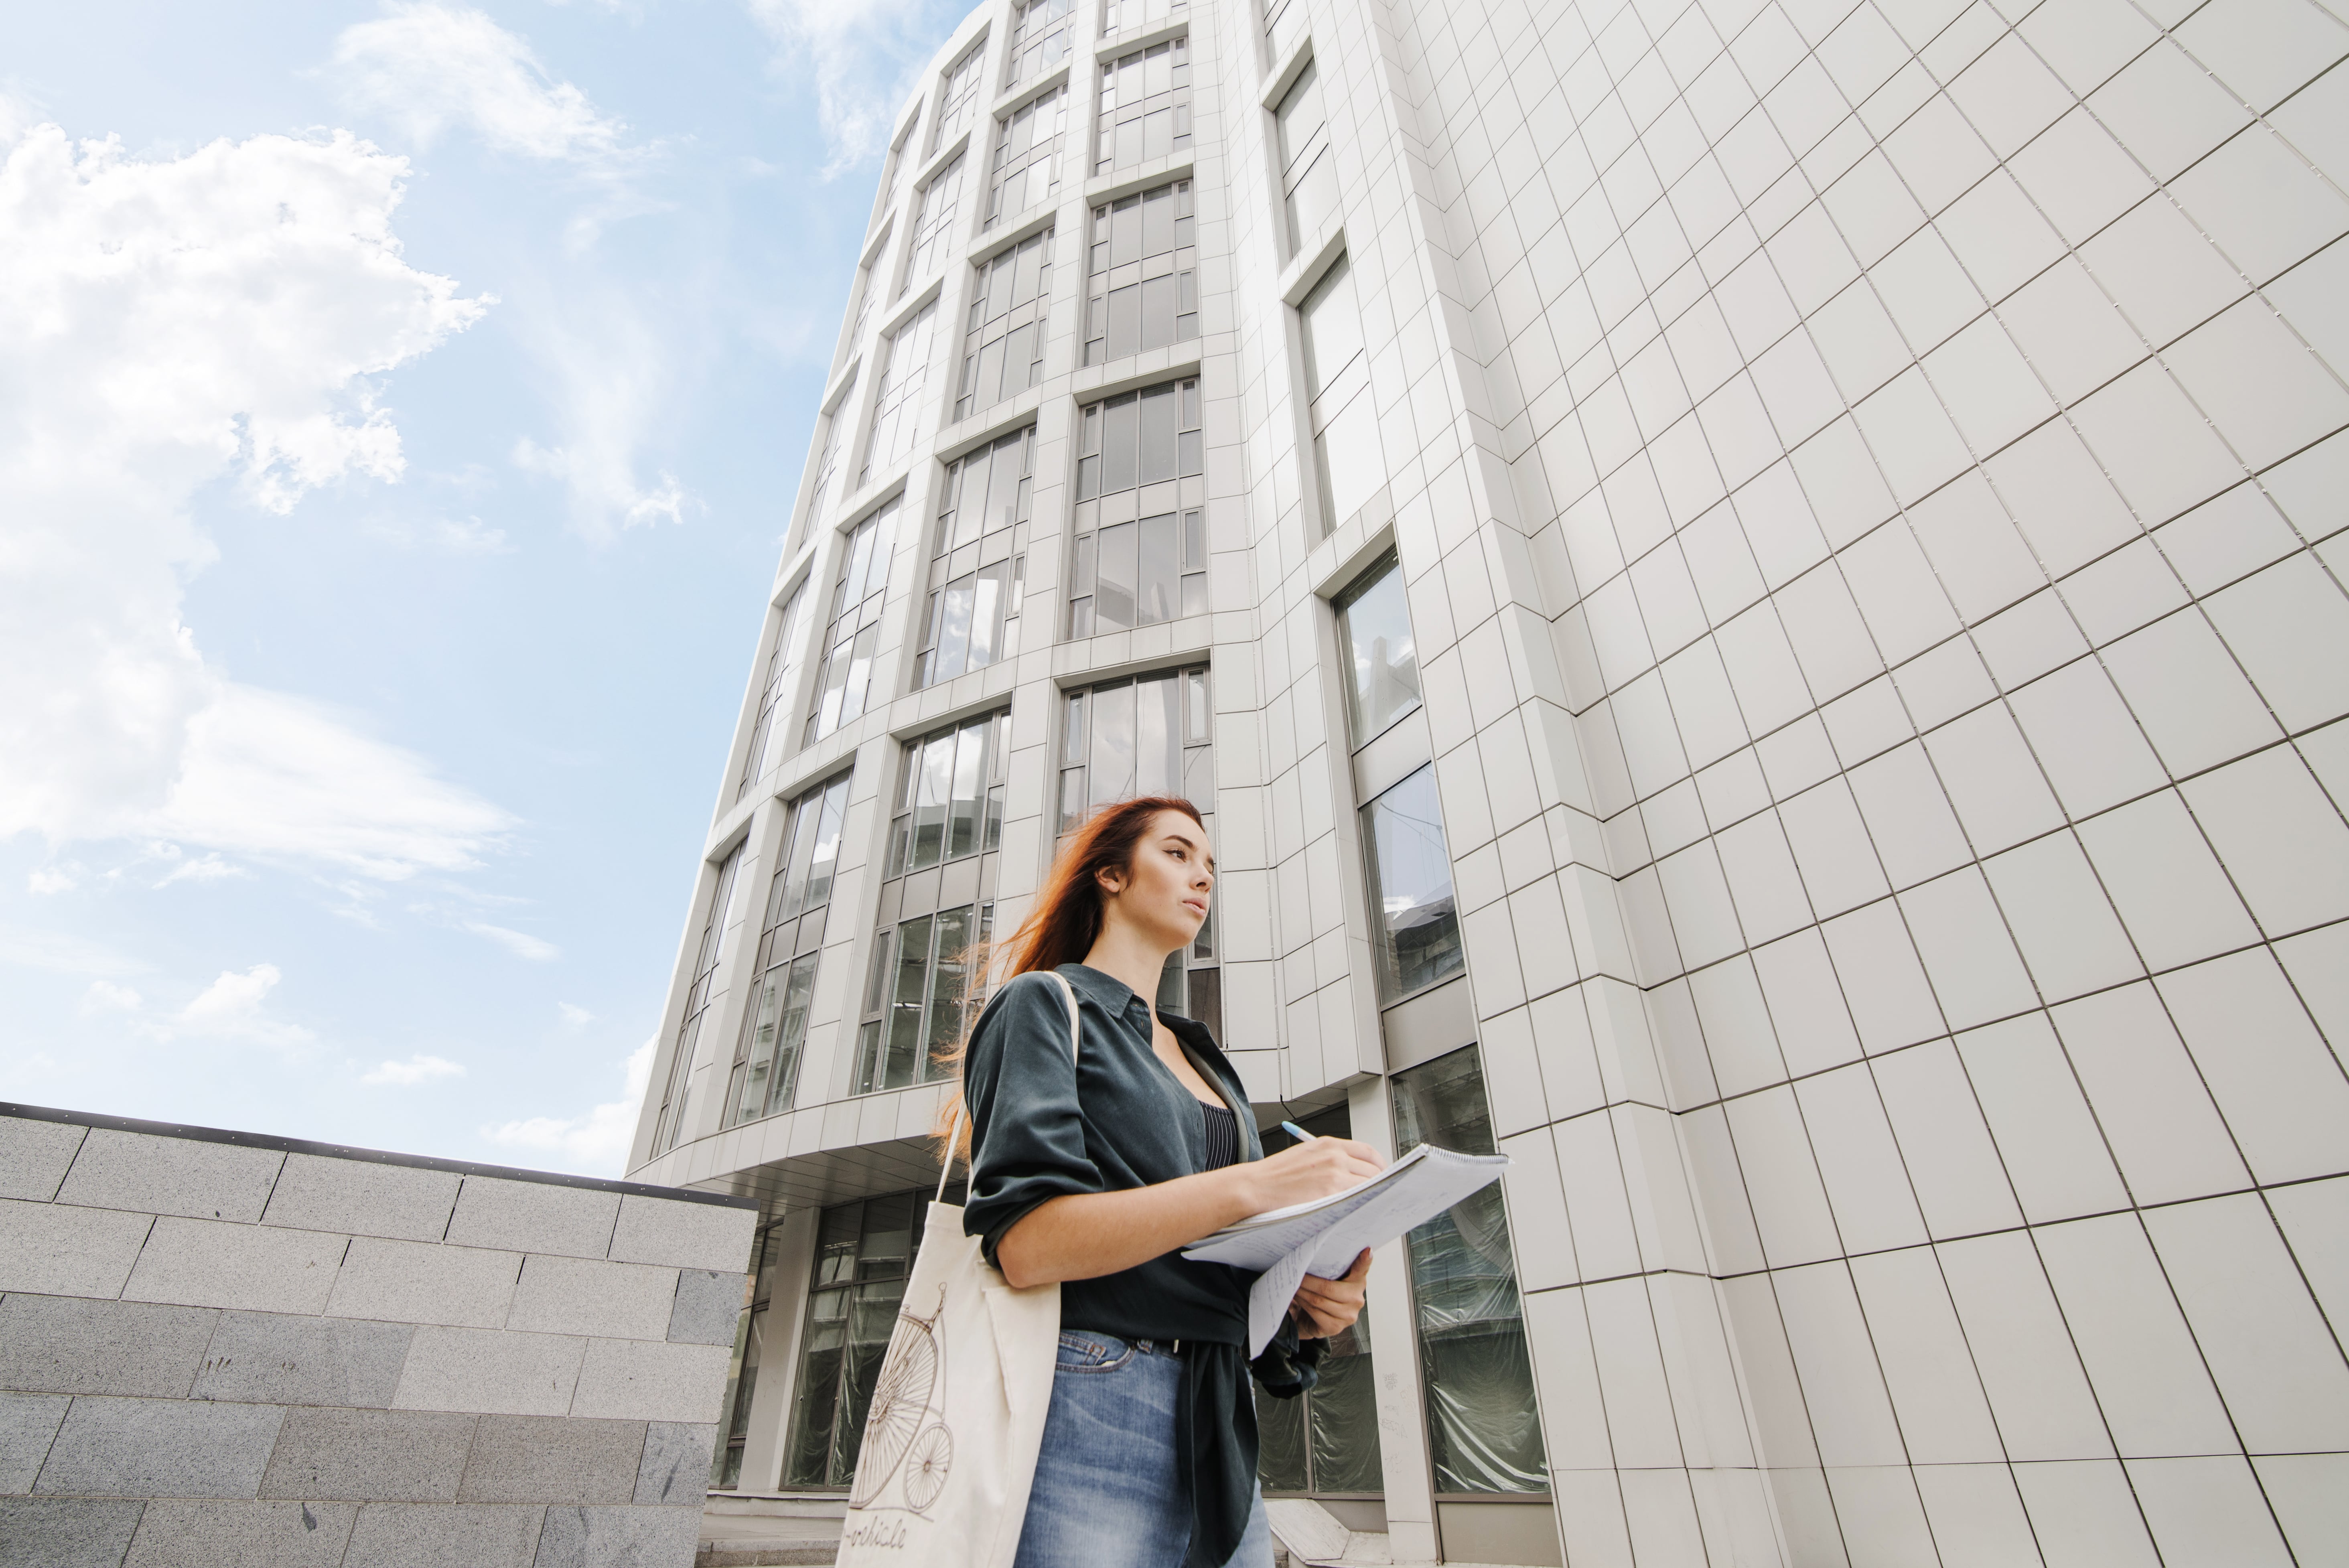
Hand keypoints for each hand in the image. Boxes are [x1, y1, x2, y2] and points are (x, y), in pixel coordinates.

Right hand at [1235, 1137, 1383, 1216]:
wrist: (1255, 1186)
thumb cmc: (1275, 1176)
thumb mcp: (1305, 1155)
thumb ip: (1329, 1159)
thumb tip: (1351, 1172)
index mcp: (1328, 1144)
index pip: (1367, 1151)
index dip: (1378, 1165)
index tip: (1380, 1175)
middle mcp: (1334, 1155)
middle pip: (1373, 1169)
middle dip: (1378, 1183)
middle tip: (1378, 1194)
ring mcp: (1334, 1173)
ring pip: (1368, 1185)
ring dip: (1371, 1195)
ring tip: (1368, 1205)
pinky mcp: (1330, 1192)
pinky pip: (1357, 1198)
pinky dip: (1361, 1204)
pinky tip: (1358, 1211)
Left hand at [1291, 1250, 1371, 1338]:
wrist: (1316, 1321)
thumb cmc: (1325, 1294)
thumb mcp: (1332, 1279)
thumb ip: (1332, 1267)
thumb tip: (1317, 1250)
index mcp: (1358, 1282)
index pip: (1363, 1269)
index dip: (1365, 1260)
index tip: (1366, 1250)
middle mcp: (1357, 1299)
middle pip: (1328, 1287)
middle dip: (1307, 1280)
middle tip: (1295, 1272)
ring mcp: (1348, 1315)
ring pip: (1318, 1300)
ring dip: (1302, 1291)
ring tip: (1293, 1283)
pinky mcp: (1336, 1327)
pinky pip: (1314, 1312)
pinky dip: (1302, 1302)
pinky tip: (1297, 1296)